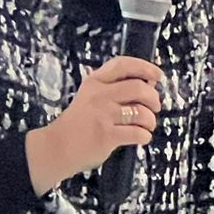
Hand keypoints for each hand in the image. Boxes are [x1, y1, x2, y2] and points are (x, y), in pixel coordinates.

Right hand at [25, 56, 162, 193]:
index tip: (157, 75)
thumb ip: (115, 90)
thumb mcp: (91, 98)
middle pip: (139, 88)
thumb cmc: (79, 124)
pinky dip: (145, 136)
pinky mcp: (106, 136)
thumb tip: (150, 84)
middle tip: (155, 107)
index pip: (123, 65)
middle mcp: (99, 95)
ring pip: (141, 112)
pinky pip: (137, 133)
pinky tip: (141, 137)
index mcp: (95, 82)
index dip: (144, 67)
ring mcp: (102, 115)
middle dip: (153, 98)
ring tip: (147, 125)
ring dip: (151, 120)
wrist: (57, 148)